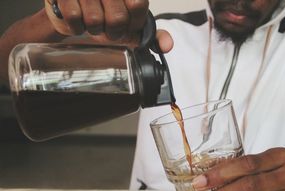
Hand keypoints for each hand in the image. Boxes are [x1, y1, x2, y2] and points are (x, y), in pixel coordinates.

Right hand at [43, 0, 172, 50]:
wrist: (72, 9)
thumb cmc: (106, 15)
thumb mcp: (132, 24)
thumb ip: (153, 36)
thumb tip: (167, 46)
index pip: (138, 5)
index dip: (133, 22)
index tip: (129, 24)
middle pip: (117, 19)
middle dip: (113, 31)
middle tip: (109, 27)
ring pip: (95, 21)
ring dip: (94, 30)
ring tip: (93, 21)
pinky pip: (75, 20)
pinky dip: (77, 27)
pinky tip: (79, 19)